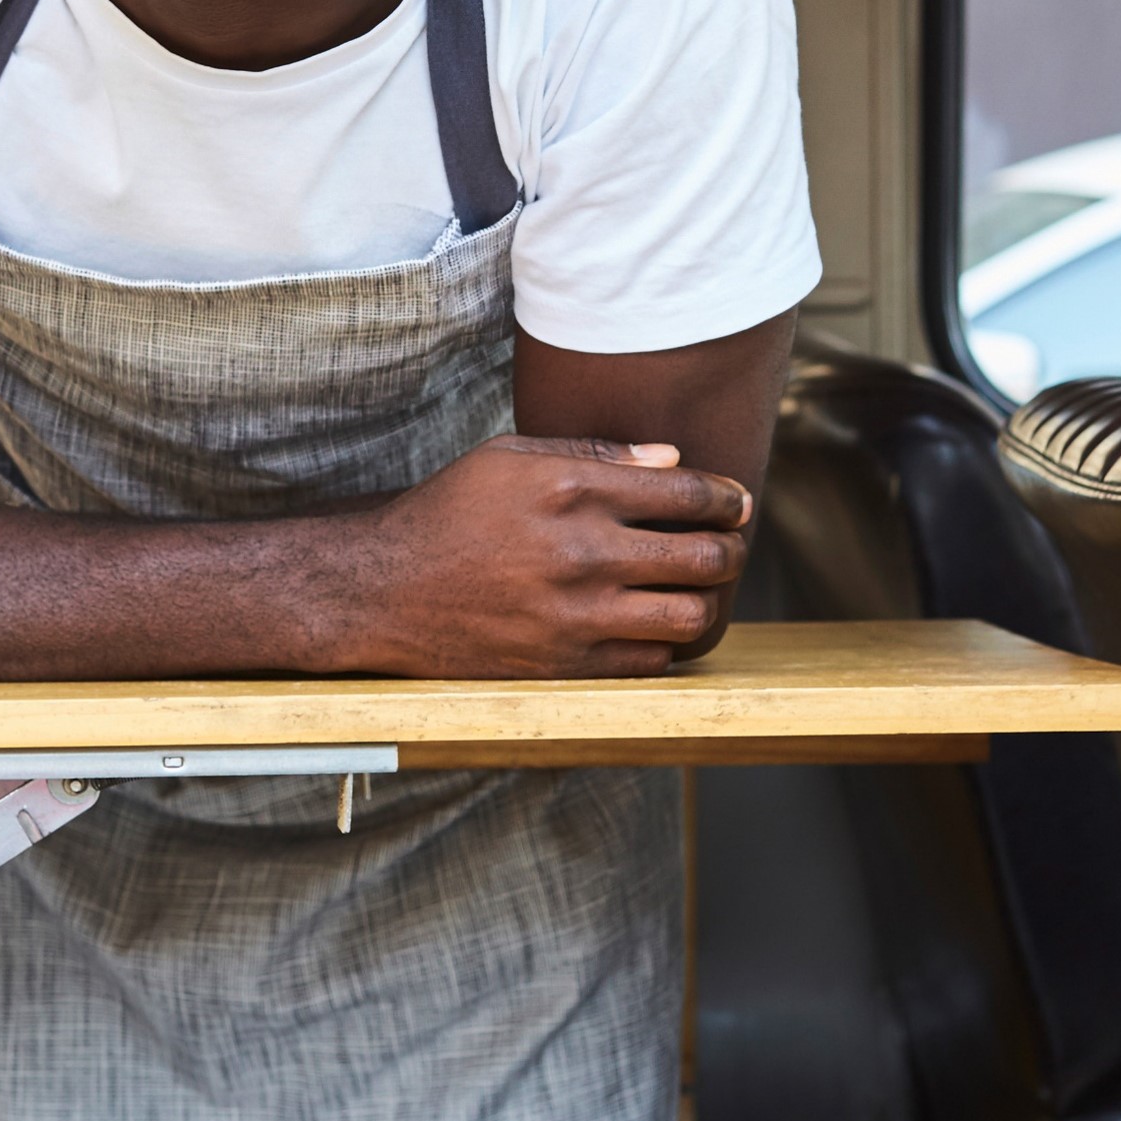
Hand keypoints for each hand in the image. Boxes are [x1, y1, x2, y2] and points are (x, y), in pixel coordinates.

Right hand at [329, 434, 752, 677]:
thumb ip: (597, 454)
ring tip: (697, 589)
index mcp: (572, 489)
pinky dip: (665, 642)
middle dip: (731, 549)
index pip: (689, 494)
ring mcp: (576, 616)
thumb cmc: (451, 512)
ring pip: (690, 616)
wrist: (385, 590)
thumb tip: (673, 460)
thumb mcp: (511, 456)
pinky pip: (651, 661)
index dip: (728, 499)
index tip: (735, 504)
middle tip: (728, 545)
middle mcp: (581, 553)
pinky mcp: (565, 666)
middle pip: (706, 558)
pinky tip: (652, 623)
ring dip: (706, 601)